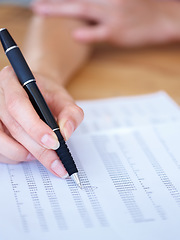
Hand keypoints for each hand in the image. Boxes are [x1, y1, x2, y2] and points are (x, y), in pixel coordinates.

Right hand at [0, 66, 82, 177]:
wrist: (36, 93)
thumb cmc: (48, 95)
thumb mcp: (64, 98)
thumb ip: (71, 113)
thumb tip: (65, 133)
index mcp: (12, 80)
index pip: (18, 104)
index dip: (34, 126)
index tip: (54, 143)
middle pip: (11, 125)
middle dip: (36, 148)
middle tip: (56, 162)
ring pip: (0, 141)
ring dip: (23, 154)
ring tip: (43, 156)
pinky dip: (14, 157)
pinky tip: (29, 154)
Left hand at [32, 0, 179, 46]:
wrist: (163, 18)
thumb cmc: (140, 7)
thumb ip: (101, 0)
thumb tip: (81, 4)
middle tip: (35, 1)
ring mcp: (112, 14)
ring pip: (81, 8)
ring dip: (58, 9)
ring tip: (40, 10)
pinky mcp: (116, 32)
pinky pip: (97, 33)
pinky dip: (86, 33)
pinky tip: (74, 34)